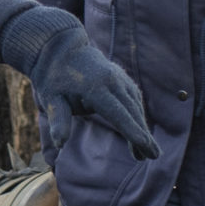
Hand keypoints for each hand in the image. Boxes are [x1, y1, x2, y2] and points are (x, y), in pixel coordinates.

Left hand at [28, 27, 159, 160]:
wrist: (60, 49)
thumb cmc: (54, 78)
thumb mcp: (51, 99)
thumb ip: (58, 120)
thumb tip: (59, 144)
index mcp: (95, 87)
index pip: (117, 113)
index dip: (132, 131)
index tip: (145, 145)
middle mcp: (112, 81)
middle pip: (132, 112)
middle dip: (143, 135)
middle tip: (154, 156)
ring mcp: (119, 77)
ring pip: (135, 106)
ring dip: (142, 128)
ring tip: (146, 152)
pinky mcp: (121, 78)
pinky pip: (134, 99)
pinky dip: (138, 116)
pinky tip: (140, 132)